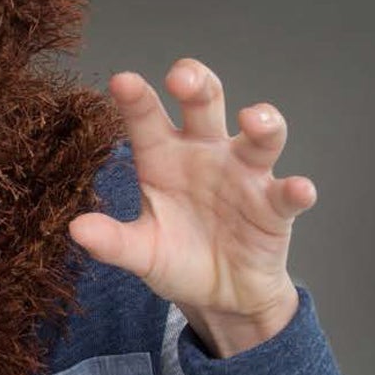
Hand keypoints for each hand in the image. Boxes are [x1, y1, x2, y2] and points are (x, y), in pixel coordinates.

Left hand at [68, 60, 316, 348]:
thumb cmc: (177, 258)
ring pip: (259, 136)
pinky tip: (298, 189)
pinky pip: (287, 194)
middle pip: (206, 103)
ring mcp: (244, 176)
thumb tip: (76, 230)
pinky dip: (296, 190)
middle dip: (197, 83)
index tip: (122, 82)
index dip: (136, 98)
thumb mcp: (141, 252)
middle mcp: (205, 154)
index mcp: (163, 157)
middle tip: (182, 78)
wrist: (221, 295)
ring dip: (263, 123)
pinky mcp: (275, 207)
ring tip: (254, 119)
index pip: (148, 118)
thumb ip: (113, 241)